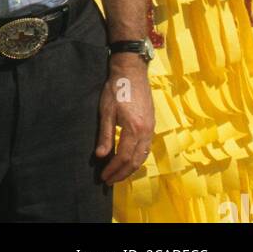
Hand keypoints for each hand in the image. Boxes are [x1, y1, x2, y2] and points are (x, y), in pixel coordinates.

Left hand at [95, 55, 154, 182]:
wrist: (132, 71)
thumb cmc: (116, 89)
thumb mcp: (106, 111)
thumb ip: (105, 135)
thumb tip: (100, 156)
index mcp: (133, 129)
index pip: (123, 157)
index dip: (113, 169)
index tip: (103, 176)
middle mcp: (146, 132)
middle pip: (135, 161)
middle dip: (122, 173)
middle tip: (109, 180)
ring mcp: (151, 129)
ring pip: (143, 156)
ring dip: (130, 168)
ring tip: (118, 174)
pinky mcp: (152, 125)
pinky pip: (146, 148)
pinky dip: (138, 158)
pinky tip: (129, 160)